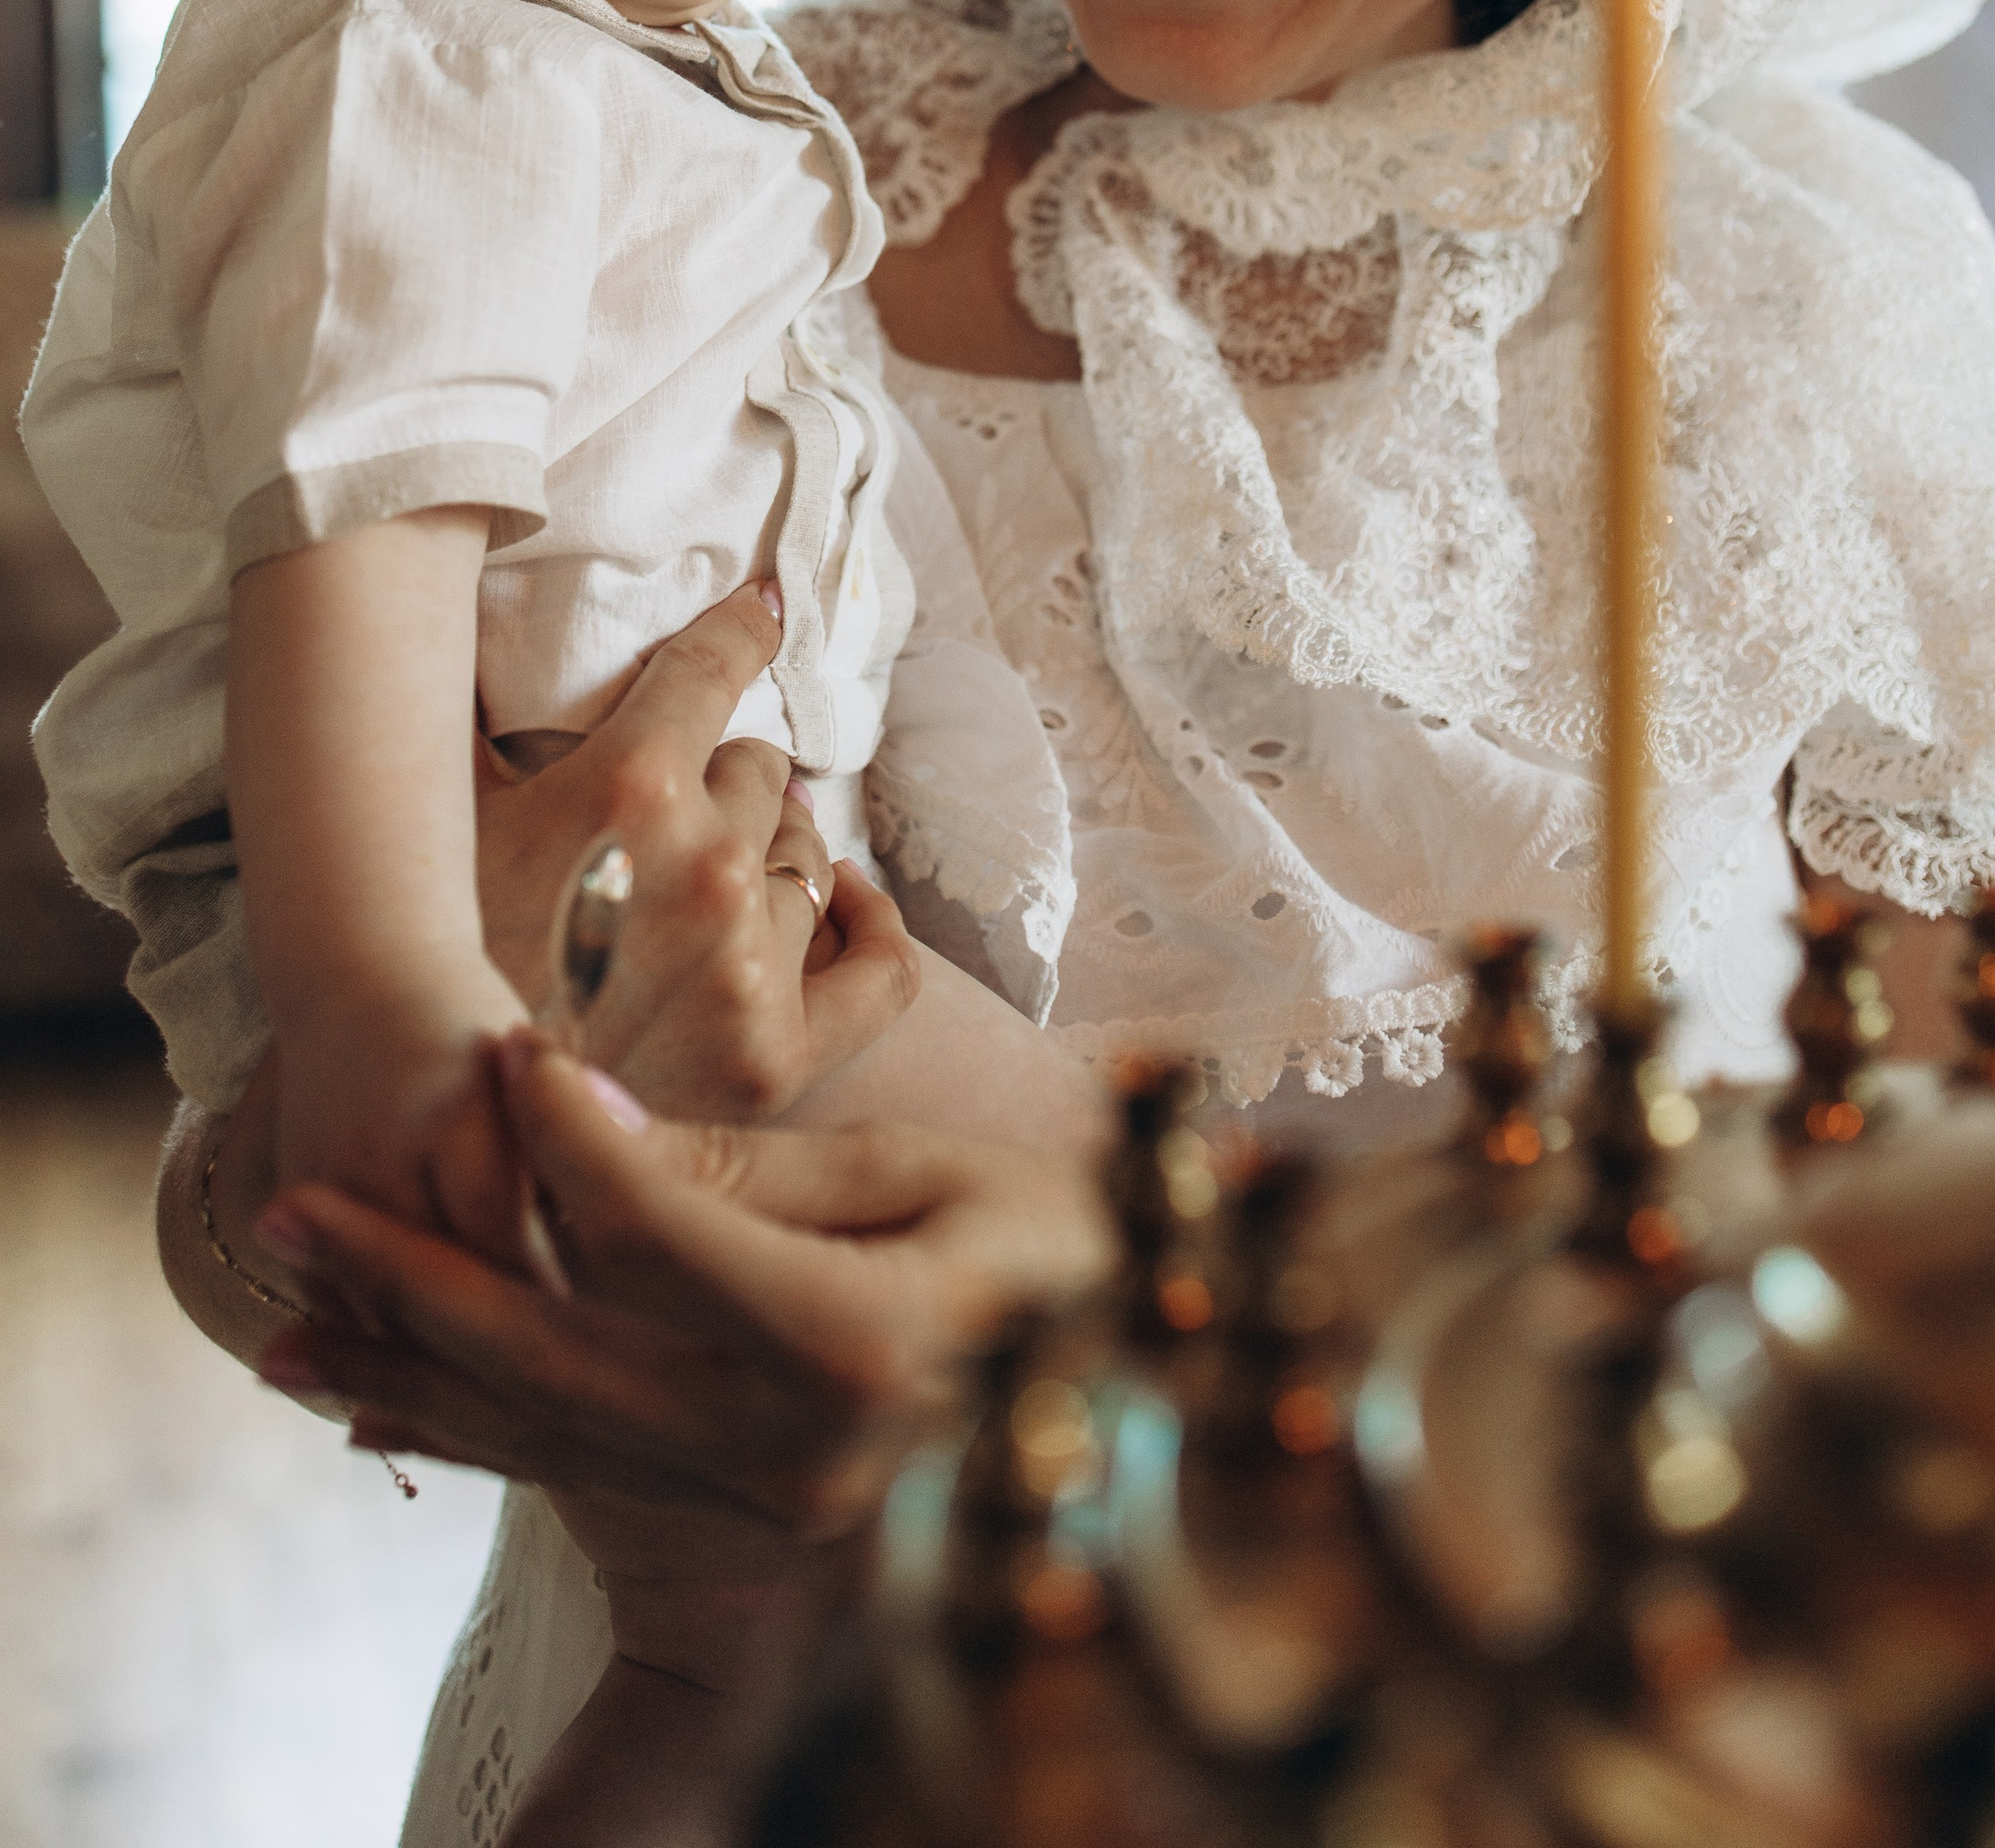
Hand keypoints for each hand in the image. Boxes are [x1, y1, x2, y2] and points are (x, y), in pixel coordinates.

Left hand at [257, 1026, 1115, 1524]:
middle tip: (288, 1211)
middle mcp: (787, 1441)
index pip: (648, 1228)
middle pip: (552, 1352)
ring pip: (544, 1428)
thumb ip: (749, 1172)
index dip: (564, 1128)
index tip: (505, 1040)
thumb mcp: (924, 1174)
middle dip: (403, 1278)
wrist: (1150, 1380)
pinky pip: (582, 1471)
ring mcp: (763, 1498)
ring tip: (286, 1320)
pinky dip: (475, 1432)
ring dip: (404, 1367)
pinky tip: (388, 1409)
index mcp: (848, 1337)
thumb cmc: (1061, 1243)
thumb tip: (580, 1121)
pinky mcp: (750, 1513)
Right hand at [473, 582, 919, 1118]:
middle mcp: (708, 862)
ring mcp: (751, 962)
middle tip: (666, 818)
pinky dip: (868, 923)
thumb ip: (475, 713)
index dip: (741, 628)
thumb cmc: (428, 958)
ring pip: (803, 851)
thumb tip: (449, 612)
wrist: (429, 1130)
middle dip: (716, 781)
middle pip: (756, 769)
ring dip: (763, 850)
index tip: (762, 609)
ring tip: (709, 876)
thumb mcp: (445, 815)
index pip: (714, 665)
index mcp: (629, 785)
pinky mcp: (777, 1052)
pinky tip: (844, 899)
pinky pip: (879, 968)